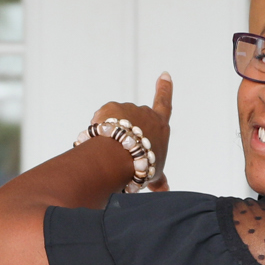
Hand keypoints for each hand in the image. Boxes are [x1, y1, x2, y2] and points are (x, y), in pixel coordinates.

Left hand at [90, 73, 172, 189]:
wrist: (121, 158)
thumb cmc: (140, 166)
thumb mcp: (153, 173)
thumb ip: (159, 179)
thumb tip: (165, 190)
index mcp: (160, 126)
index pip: (165, 103)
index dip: (165, 89)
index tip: (165, 74)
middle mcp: (145, 114)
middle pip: (133, 120)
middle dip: (125, 132)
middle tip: (121, 152)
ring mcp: (127, 109)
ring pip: (115, 121)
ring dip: (111, 133)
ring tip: (110, 150)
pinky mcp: (110, 107)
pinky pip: (101, 119)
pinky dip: (99, 129)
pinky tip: (100, 142)